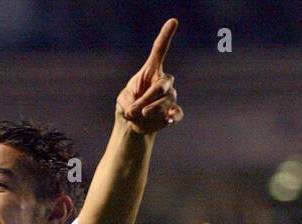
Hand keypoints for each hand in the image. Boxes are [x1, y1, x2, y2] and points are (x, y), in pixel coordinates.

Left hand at [116, 18, 181, 134]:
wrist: (133, 123)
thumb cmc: (128, 105)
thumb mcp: (123, 100)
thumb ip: (129, 103)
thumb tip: (140, 112)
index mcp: (151, 70)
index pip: (160, 50)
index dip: (166, 36)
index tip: (173, 21)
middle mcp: (163, 81)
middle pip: (162, 85)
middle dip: (149, 97)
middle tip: (136, 109)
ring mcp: (169, 97)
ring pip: (167, 100)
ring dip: (153, 109)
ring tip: (142, 115)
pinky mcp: (172, 112)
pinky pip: (177, 112)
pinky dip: (174, 115)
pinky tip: (169, 118)